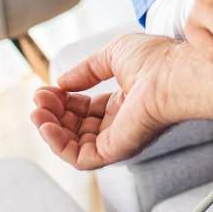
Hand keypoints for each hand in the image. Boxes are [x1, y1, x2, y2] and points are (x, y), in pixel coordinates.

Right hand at [30, 34, 180, 169]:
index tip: (47, 89)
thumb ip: (87, 70)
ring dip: (51, 127)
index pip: (87, 107)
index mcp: (126, 100)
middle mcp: (123, 121)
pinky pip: (79, 157)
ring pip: (74, 143)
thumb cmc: (156, 59)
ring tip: (39, 110)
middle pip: (77, 126)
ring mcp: (119, 137)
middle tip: (40, 98)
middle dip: (54, 112)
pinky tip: (47, 125)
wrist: (173, 73)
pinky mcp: (116, 150)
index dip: (65, 99)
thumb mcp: (114, 54)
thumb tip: (62, 82)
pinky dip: (58, 144)